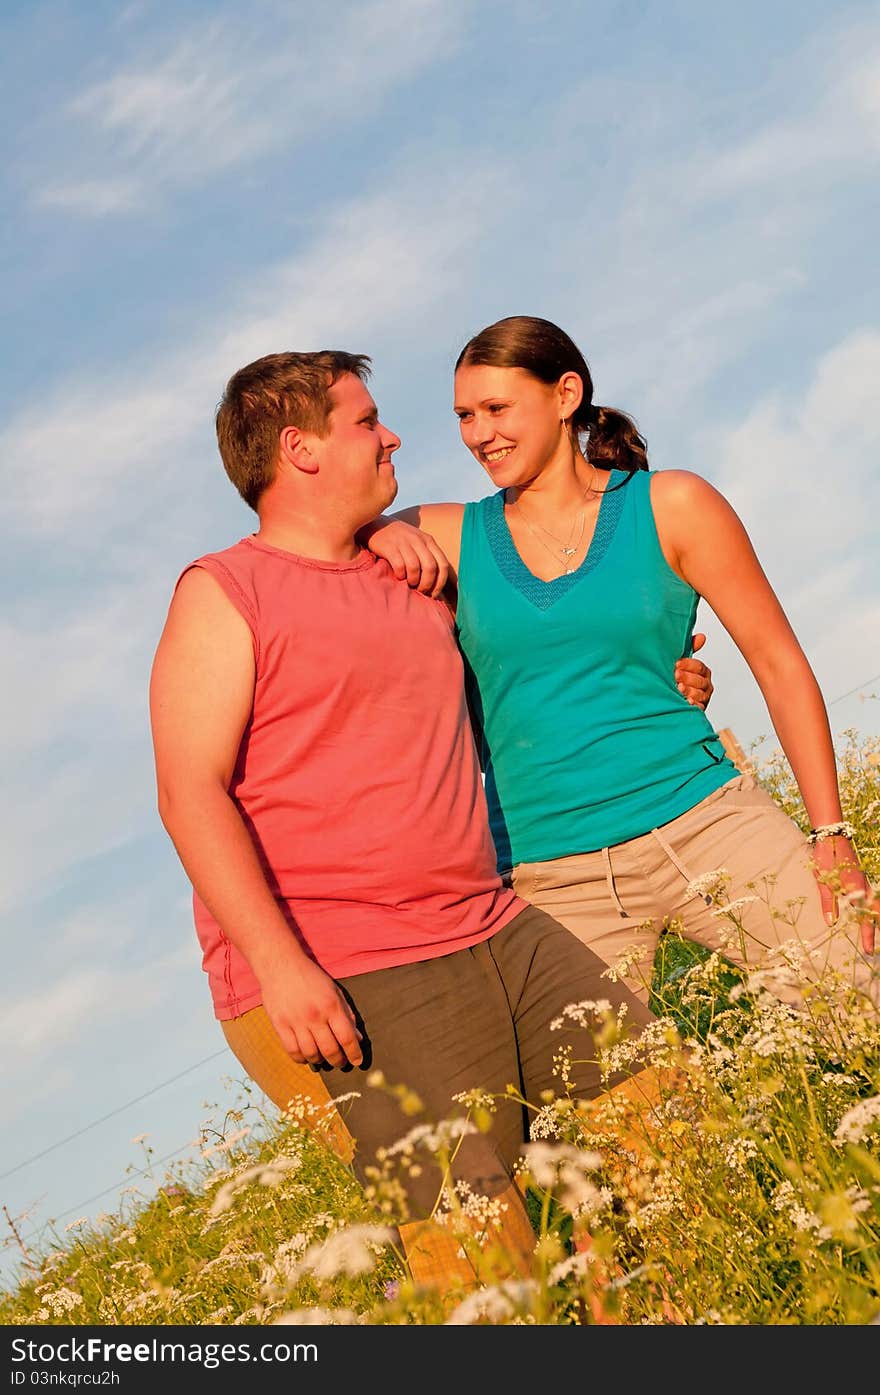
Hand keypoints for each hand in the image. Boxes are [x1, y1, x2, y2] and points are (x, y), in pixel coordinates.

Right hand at [261, 954, 363, 1068]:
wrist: (281, 964)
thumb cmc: (311, 977)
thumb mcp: (334, 991)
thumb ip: (347, 1014)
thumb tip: (358, 1038)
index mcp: (331, 1006)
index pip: (347, 1037)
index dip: (354, 1053)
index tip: (357, 1061)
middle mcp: (314, 1016)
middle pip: (330, 1050)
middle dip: (338, 1061)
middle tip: (340, 1063)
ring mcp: (296, 1021)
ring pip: (311, 1053)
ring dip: (320, 1061)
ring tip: (323, 1060)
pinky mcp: (280, 1025)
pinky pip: (292, 1050)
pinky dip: (301, 1059)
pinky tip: (306, 1057)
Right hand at [364, 519, 449, 596]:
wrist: (376, 526)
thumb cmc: (400, 541)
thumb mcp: (418, 543)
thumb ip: (429, 557)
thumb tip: (438, 584)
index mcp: (429, 541)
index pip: (443, 565)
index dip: (440, 583)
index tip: (433, 594)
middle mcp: (418, 540)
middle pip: (430, 568)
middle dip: (427, 584)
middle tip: (420, 591)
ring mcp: (403, 542)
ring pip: (415, 567)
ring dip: (413, 581)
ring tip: (409, 584)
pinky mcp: (389, 546)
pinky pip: (399, 565)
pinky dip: (401, 575)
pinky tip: (398, 576)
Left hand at [674, 632, 713, 708]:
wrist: (668, 698)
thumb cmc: (677, 677)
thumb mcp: (681, 662)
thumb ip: (690, 649)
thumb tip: (702, 636)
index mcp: (703, 672)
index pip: (699, 667)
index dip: (688, 665)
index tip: (676, 664)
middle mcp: (706, 685)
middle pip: (700, 681)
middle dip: (687, 677)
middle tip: (676, 675)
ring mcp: (703, 698)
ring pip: (700, 694)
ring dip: (689, 690)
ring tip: (678, 688)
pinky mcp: (699, 709)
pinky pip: (698, 708)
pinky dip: (692, 705)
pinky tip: (686, 702)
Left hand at [810, 836, 878, 953]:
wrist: (831, 834)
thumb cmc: (826, 857)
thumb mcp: (823, 881)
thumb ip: (828, 902)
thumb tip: (832, 923)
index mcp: (856, 889)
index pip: (865, 918)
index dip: (867, 935)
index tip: (868, 950)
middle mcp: (863, 886)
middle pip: (876, 911)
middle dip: (876, 928)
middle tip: (872, 946)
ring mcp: (862, 880)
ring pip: (875, 903)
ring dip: (875, 917)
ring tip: (875, 929)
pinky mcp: (858, 875)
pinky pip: (869, 894)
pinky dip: (871, 905)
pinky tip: (866, 909)